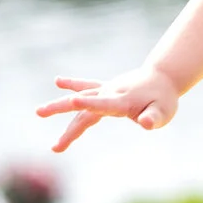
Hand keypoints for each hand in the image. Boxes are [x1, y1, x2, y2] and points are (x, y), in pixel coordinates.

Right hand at [36, 66, 183, 151]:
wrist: (163, 78)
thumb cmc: (164, 99)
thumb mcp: (164, 112)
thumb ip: (153, 118)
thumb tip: (146, 124)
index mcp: (124, 101)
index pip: (104, 104)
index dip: (89, 103)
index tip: (72, 100)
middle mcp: (111, 93)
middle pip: (83, 103)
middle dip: (61, 108)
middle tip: (39, 112)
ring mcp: (107, 89)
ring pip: (79, 97)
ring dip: (59, 105)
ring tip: (38, 112)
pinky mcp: (106, 89)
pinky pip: (87, 86)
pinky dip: (73, 84)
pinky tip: (58, 81)